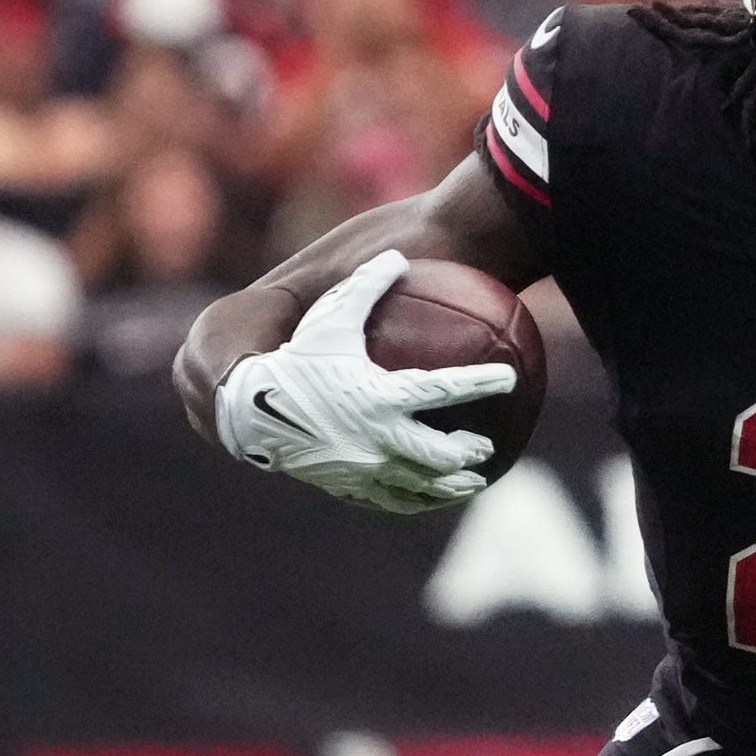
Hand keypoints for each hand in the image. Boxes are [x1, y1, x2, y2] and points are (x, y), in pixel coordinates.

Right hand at [214, 249, 512, 514]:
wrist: (247, 409)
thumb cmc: (290, 359)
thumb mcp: (328, 318)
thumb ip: (365, 287)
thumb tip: (396, 256)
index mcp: (381, 396)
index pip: (445, 389)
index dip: (482, 382)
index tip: (509, 378)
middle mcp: (379, 437)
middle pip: (442, 452)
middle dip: (470, 450)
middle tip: (484, 445)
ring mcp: (366, 467)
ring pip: (422, 485)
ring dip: (452, 484)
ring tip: (471, 481)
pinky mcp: (349, 485)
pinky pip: (391, 499)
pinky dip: (416, 499)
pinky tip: (428, 497)